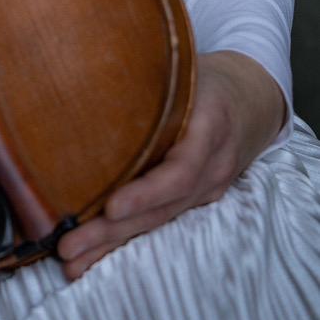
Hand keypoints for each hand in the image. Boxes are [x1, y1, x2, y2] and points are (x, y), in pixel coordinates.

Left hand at [57, 50, 286, 279]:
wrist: (249, 98)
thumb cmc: (203, 75)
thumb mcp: (185, 65)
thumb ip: (150, 71)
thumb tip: (86, 57)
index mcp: (209, 125)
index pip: (180, 170)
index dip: (146, 192)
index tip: (111, 206)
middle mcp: (211, 166)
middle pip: (162, 207)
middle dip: (113, 231)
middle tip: (69, 246)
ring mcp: (205, 188)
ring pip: (158, 221)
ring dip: (113, 244)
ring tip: (72, 261)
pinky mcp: (194, 199)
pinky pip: (159, 221)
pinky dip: (125, 239)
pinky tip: (93, 254)